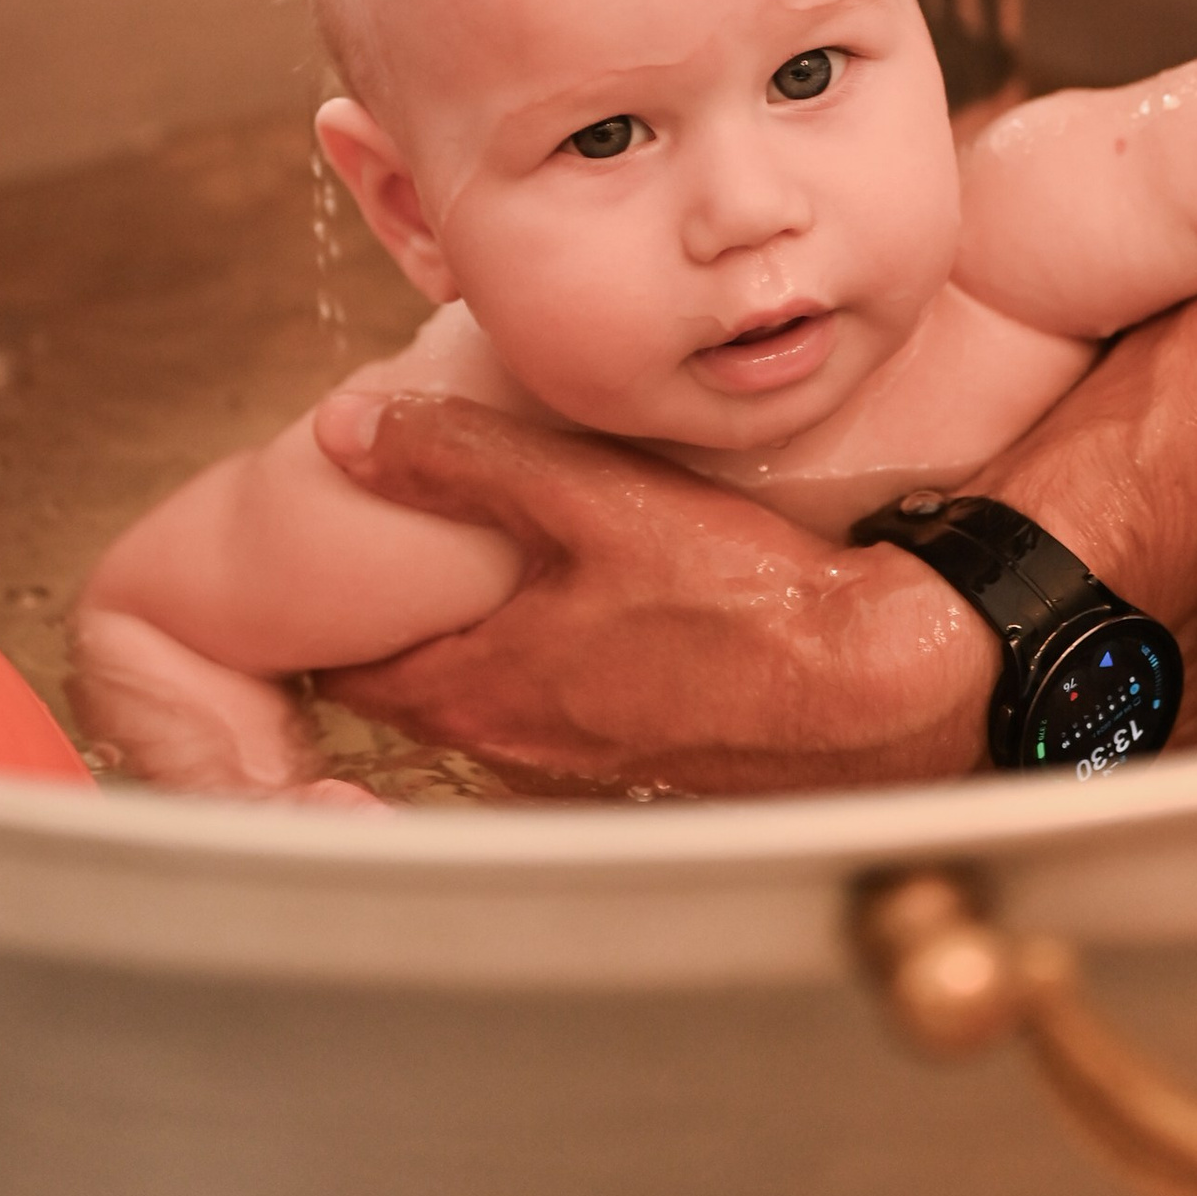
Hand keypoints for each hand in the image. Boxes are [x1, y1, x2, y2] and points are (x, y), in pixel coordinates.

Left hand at [314, 391, 991, 794]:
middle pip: (420, 688)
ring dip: (482, 653)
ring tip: (489, 582)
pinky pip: (572, 719)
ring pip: (497, 706)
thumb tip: (346, 429)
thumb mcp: (587, 499)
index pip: (352, 667)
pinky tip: (599, 625)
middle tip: (390, 566)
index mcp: (481, 684)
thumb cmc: (739, 602)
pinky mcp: (653, 766)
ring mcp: (587, 765)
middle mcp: (520, 743)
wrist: (879, 687)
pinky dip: (559, 675)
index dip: (327, 616)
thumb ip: (463, 460)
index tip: (317, 574)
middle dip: (398, 631)